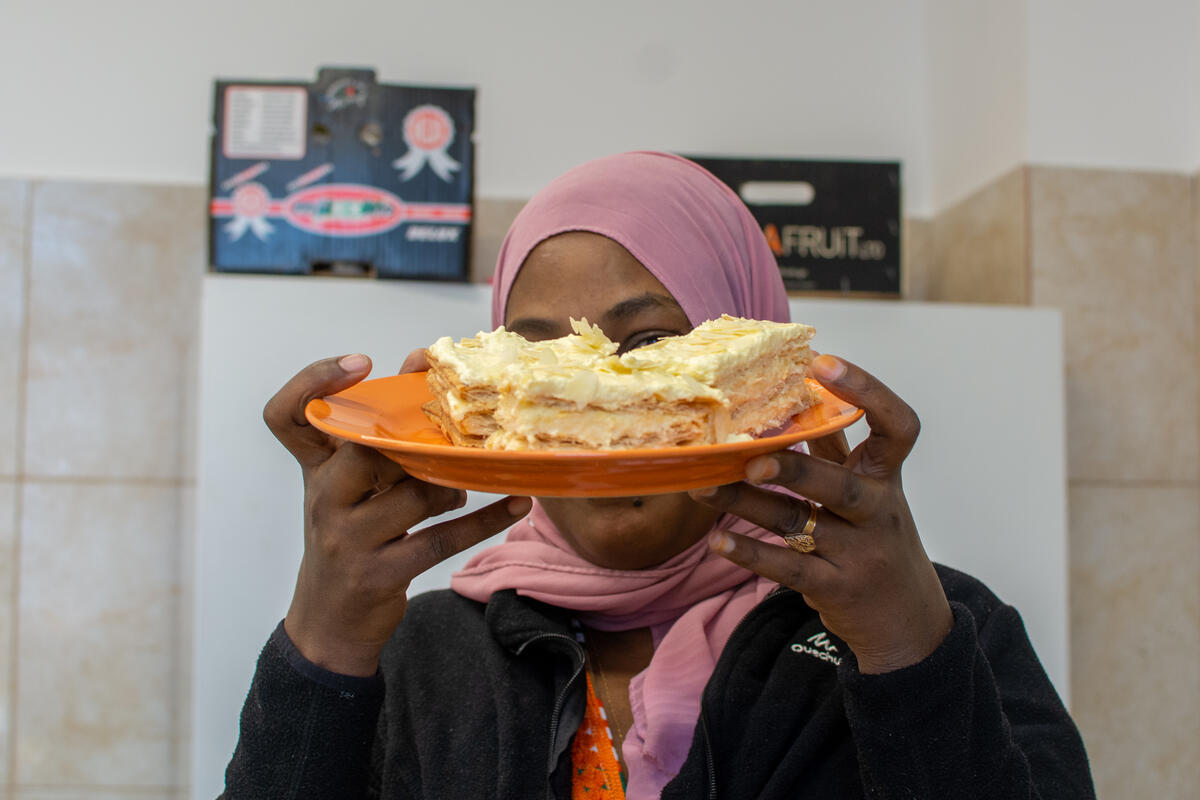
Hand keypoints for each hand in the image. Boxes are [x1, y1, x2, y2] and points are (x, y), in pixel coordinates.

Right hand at [264, 350, 530, 675]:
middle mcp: (323, 498)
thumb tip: (425, 379)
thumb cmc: (348, 539)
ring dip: (453, 482)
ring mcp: (347, 538)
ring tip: (473, 477)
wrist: (328, 620)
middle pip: (368, 448)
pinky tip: (516, 505)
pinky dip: (485, 520)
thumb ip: (377, 441)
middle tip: (452, 430)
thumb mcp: (348, 488)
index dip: (313, 379)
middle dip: (416, 437)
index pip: (287, 414)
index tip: (363, 362)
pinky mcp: (378, 573)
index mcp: (313, 470)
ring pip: (413, 492)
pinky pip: (441, 538)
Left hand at [689, 354, 951, 673]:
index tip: (822, 362)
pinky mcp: (836, 589)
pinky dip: (751, 553)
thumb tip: (797, 392)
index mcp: (886, 477)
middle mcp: (878, 512)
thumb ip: (836, 449)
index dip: (866, 390)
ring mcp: (859, 554)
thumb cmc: (876, 541)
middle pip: (840, 486)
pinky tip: (718, 540)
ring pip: (798, 523)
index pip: (896, 427)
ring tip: (702, 487)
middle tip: (748, 457)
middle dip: (794, 468)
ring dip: (745, 504)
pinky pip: (789, 568)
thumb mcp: (869, 492)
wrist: (908, 622)